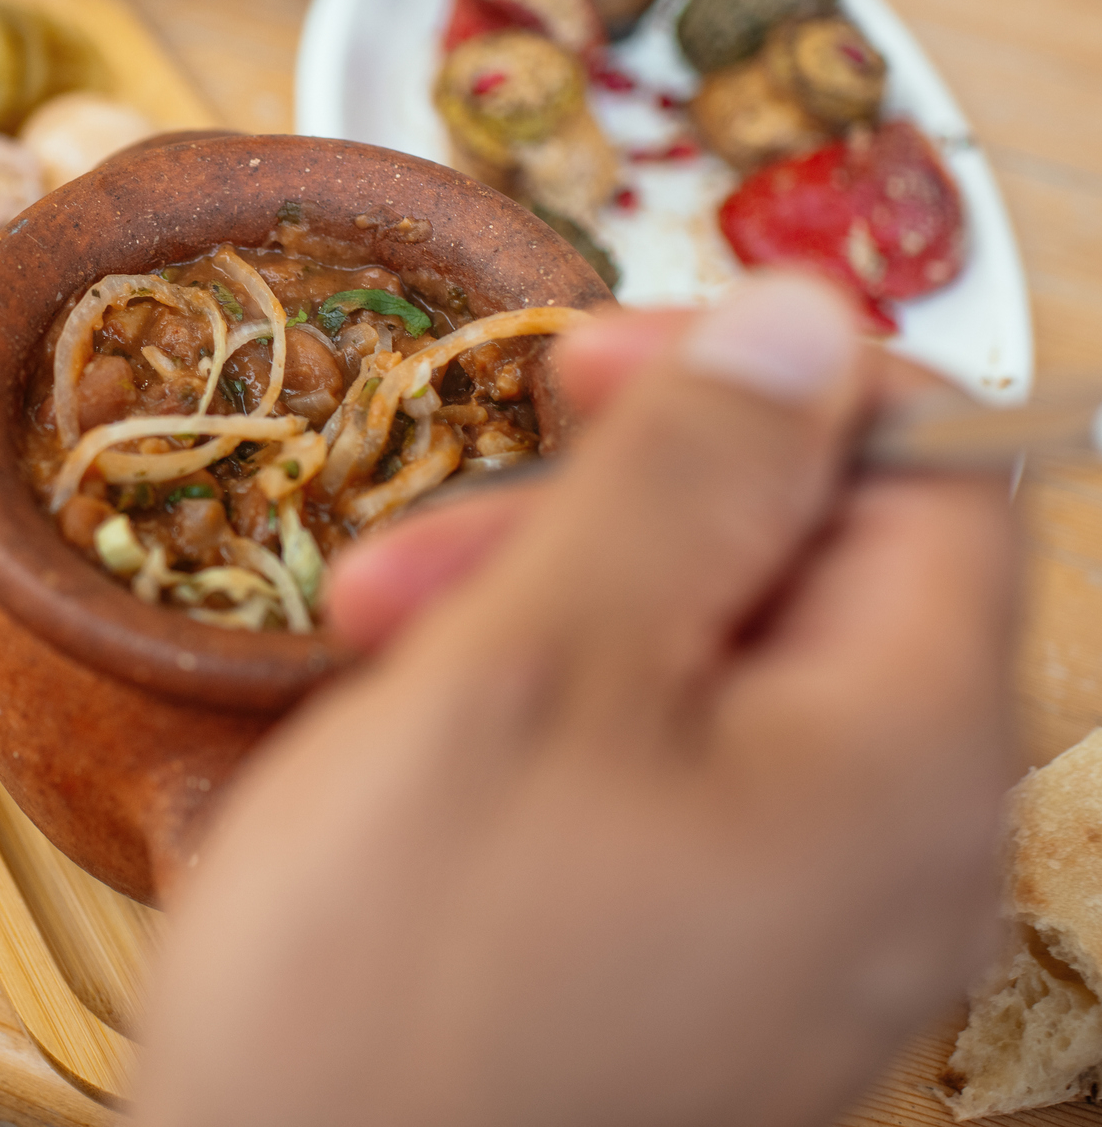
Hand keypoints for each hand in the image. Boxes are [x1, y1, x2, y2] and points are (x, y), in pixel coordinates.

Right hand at [134, 275, 1019, 1126]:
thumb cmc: (392, 982)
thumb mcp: (526, 672)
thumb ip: (688, 482)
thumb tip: (804, 323)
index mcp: (901, 764)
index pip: (931, 475)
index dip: (762, 383)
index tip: (586, 364)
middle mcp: (899, 864)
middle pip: (812, 584)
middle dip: (614, 519)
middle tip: (423, 546)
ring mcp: (810, 944)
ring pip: (722, 688)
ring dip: (556, 617)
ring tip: (384, 651)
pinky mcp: (713, 992)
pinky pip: (676, 799)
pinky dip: (559, 732)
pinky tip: (427, 751)